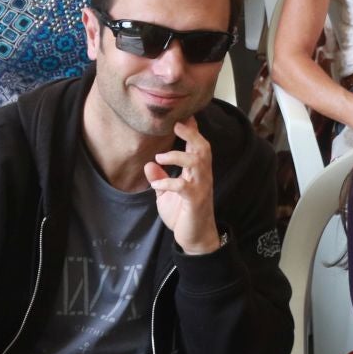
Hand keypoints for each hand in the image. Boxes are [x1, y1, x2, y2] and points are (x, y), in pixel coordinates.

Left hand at [147, 119, 221, 253]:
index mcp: (197, 172)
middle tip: (176, 125)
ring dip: (178, 156)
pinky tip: (155, 185)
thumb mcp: (166, 195)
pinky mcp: (195, 201)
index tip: (184, 115)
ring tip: (160, 157)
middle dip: (191, 134)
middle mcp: (203, 176)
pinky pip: (184, 187)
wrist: (194, 238)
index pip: (198, 146)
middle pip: (204, 148)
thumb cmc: (183, 214)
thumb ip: (160, 179)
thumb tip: (149, 165)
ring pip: (198, 162)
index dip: (193, 130)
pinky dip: (168, 183)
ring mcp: (201, 187)